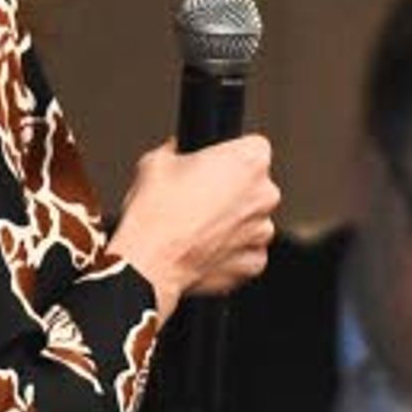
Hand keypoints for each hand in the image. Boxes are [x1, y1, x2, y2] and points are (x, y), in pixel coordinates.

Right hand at [113, 136, 279, 313]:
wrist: (148, 261)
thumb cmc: (154, 214)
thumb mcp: (156, 162)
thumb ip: (178, 151)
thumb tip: (178, 152)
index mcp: (248, 160)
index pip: (253, 148)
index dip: (229, 157)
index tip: (213, 167)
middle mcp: (264, 194)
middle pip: (256, 187)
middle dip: (232, 192)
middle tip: (199, 199)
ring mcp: (262, 231)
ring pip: (252, 221)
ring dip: (232, 223)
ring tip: (198, 227)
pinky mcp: (255, 262)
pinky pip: (247, 252)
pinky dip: (231, 252)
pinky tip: (204, 248)